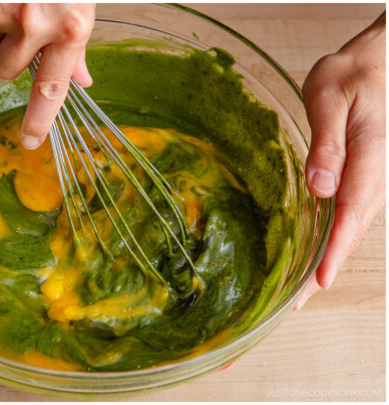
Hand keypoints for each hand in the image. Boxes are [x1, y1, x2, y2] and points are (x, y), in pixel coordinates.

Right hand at [0, 3, 94, 149]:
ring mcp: (5, 10)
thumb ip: (77, 42)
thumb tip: (81, 79)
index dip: (39, 118)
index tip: (31, 139)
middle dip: (7, 52)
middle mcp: (35, 24)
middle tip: (22, 23)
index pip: (51, 87)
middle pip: (4, 68)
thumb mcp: (81, 5)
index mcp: (69, 28)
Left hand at [296, 12, 385, 309]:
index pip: (352, 213)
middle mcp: (375, 175)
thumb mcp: (330, 99)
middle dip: (324, 268)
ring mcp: (370, 179)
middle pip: (351, 231)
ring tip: (298, 294)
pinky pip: (348, 216)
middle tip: (295, 303)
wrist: (378, 62)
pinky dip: (330, 240)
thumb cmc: (352, 76)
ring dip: (326, 260)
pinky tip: (311, 258)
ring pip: (350, 228)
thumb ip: (326, 143)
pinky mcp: (361, 179)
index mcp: (369, 157)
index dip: (334, 250)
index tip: (318, 280)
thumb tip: (321, 187)